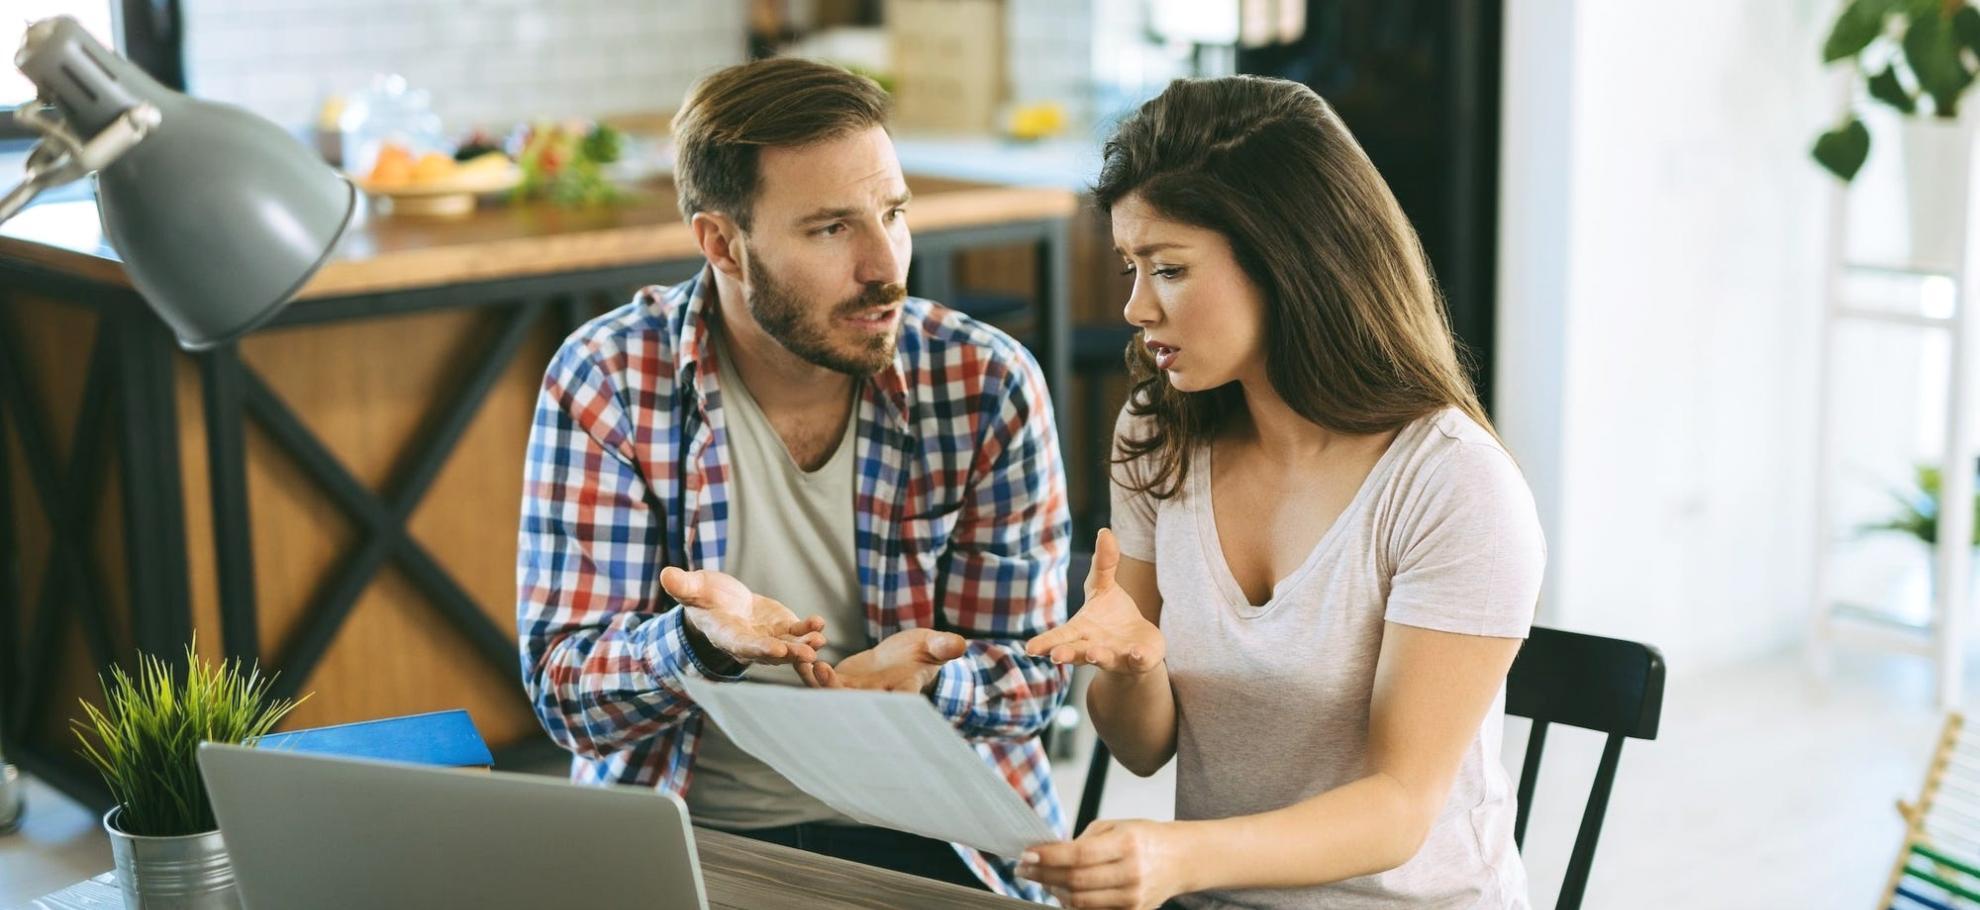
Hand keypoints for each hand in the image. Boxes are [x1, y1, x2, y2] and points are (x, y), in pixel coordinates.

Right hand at [660, 566, 825, 666]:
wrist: (722, 602)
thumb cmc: (704, 597)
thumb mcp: (694, 588)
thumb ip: (683, 586)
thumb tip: (665, 574)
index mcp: (727, 636)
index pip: (744, 646)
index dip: (760, 649)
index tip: (775, 650)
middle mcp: (750, 643)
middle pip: (771, 653)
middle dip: (789, 654)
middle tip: (807, 654)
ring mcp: (768, 638)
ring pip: (788, 647)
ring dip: (805, 646)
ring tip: (820, 640)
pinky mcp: (782, 629)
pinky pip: (797, 632)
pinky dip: (809, 629)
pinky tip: (819, 622)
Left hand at [798, 628, 966, 692]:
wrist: (907, 655)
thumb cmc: (926, 651)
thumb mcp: (935, 646)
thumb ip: (943, 646)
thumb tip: (959, 644)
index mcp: (899, 694)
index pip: (890, 704)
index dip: (876, 704)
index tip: (862, 697)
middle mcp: (873, 699)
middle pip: (850, 701)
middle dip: (834, 690)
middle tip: (823, 671)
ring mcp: (854, 693)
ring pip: (829, 692)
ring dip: (815, 679)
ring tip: (805, 658)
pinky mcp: (839, 682)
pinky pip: (819, 679)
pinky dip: (809, 669)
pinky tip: (800, 652)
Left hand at [1017, 819, 1189, 909]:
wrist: (1180, 859)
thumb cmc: (1144, 838)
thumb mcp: (1116, 827)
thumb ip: (1083, 841)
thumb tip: (1049, 855)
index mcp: (1126, 844)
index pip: (1079, 854)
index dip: (1049, 856)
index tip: (1027, 854)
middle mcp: (1131, 873)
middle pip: (1075, 881)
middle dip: (1043, 875)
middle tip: (1025, 868)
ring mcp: (1132, 898)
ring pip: (1081, 902)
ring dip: (1055, 892)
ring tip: (1043, 880)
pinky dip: (1073, 905)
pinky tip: (1064, 893)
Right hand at [1024, 529, 1163, 675]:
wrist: (1138, 642)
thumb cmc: (1112, 614)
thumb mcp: (1104, 587)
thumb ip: (1104, 563)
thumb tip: (1104, 531)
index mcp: (1081, 630)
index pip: (1060, 636)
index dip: (1045, 642)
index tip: (1030, 648)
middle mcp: (1093, 647)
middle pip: (1076, 652)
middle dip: (1067, 653)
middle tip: (1055, 655)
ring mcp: (1116, 656)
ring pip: (1104, 659)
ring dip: (1097, 657)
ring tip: (1091, 653)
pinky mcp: (1139, 660)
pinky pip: (1138, 660)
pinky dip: (1137, 658)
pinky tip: (1137, 653)